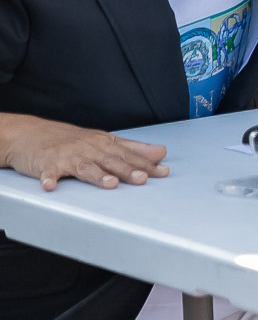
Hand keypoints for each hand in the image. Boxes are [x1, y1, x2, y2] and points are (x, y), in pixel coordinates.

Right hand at [0, 113, 167, 190]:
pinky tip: (50, 186)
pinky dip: (49, 179)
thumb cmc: (70, 141)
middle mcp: (89, 149)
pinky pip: (48, 172)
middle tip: (142, 179)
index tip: (163, 172)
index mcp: (104, 144)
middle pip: (111, 161)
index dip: (146, 164)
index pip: (129, 155)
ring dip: (97, 176)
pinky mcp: (46, 164)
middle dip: (128, 170)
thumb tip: (162, 152)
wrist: (31, 133)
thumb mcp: (103, 141)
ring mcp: (67, 156)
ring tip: (110, 184)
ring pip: (85, 167)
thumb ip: (133, 149)